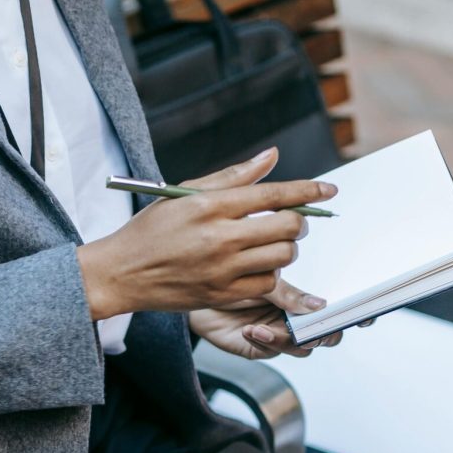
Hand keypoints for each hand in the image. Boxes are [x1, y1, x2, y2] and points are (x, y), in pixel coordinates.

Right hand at [76, 147, 336, 319]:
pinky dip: (270, 273)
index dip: (308, 191)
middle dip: (298, 221)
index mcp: (211, 205)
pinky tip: (257, 265)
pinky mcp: (222, 295)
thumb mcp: (185, 193)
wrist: (123, 273)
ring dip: (287, 248)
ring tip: (273, 243)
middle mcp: (219, 237)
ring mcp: (222, 270)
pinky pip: (266, 283)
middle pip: (287, 227)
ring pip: (282, 257)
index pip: (274, 194)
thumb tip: (272, 157)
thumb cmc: (152, 229)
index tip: (329, 190)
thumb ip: (233, 177)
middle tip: (291, 221)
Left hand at [190, 278, 342, 359]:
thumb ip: (290, 293)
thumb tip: (320, 305)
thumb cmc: (230, 278)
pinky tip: (251, 329)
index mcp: (304, 297)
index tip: (366, 315)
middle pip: (329, 334)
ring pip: (303, 347)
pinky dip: (265, 340)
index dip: (357, 315)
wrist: (197, 294)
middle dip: (326, 332)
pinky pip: (274, 350)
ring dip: (288, 338)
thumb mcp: (262, 278)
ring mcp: (282, 334)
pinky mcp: (263, 349)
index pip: (339, 308)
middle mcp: (298, 317)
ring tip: (265, 326)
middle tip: (314, 327)